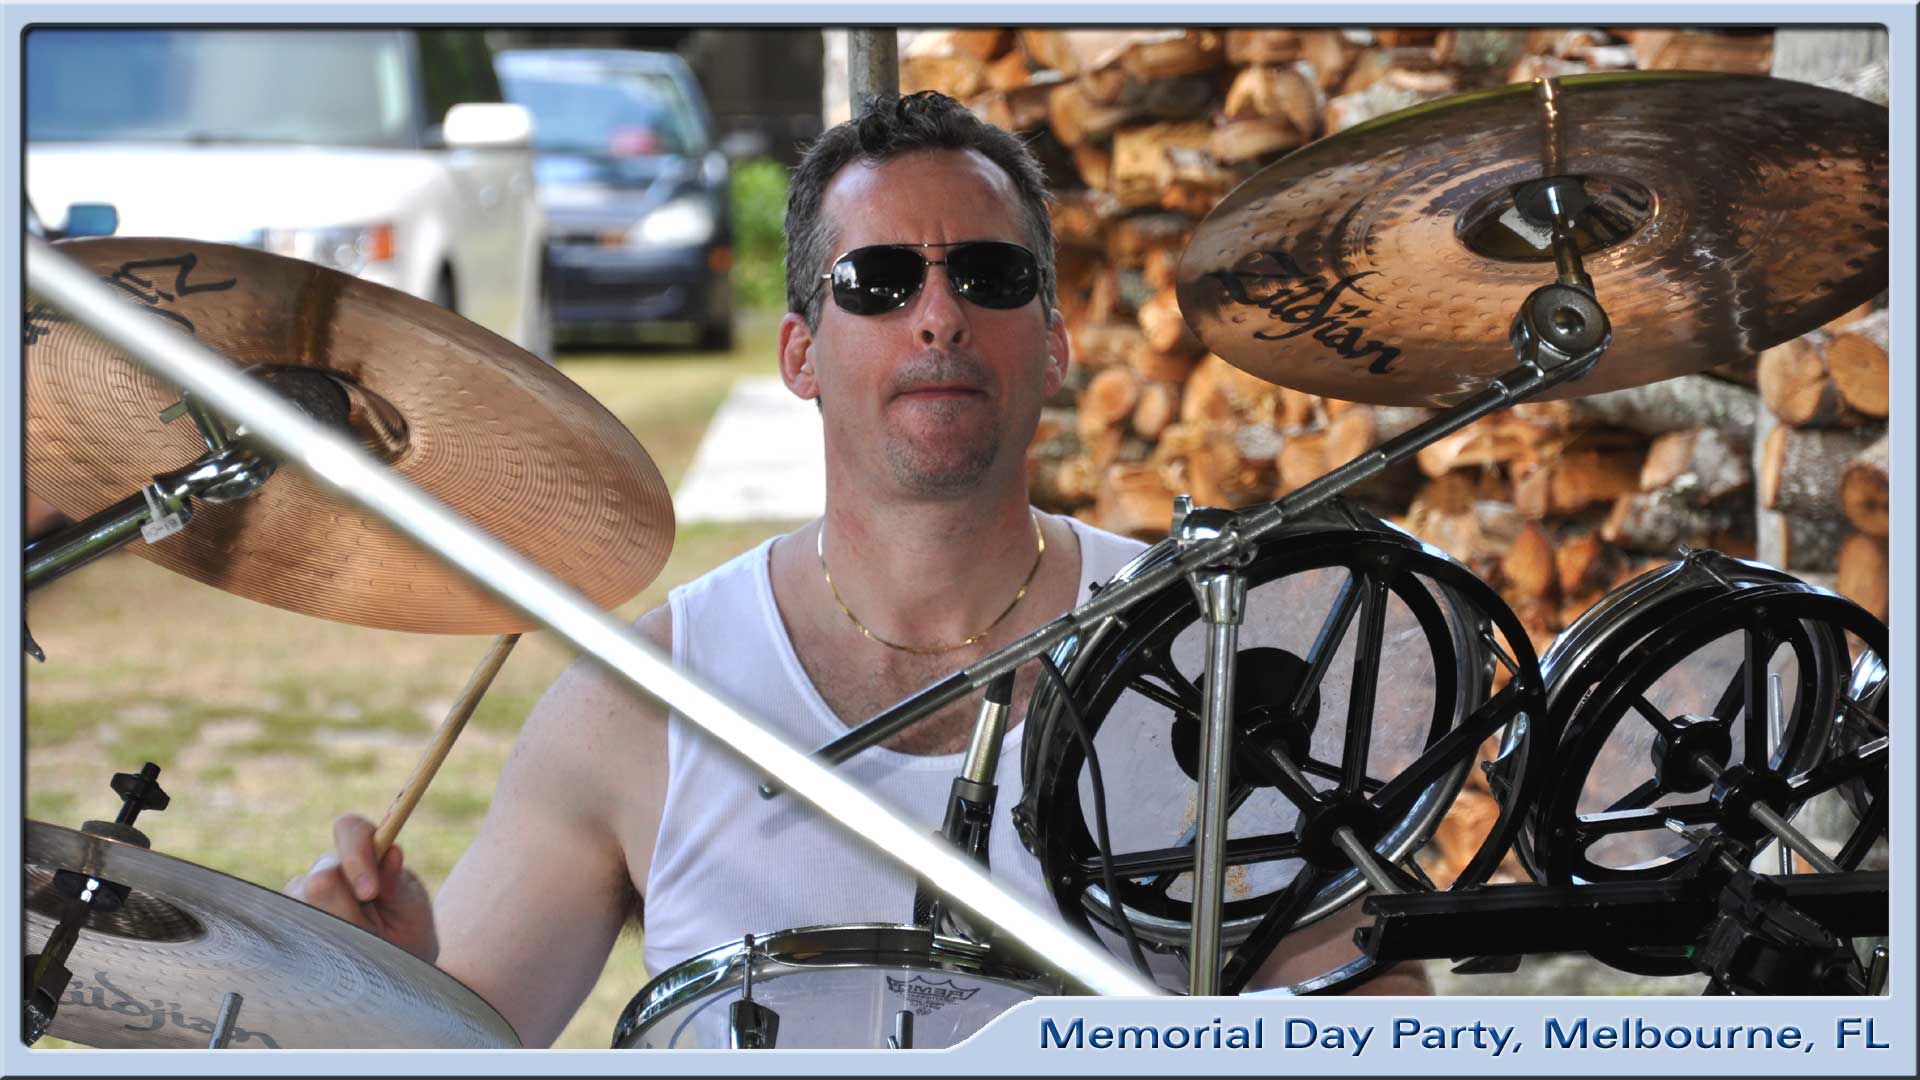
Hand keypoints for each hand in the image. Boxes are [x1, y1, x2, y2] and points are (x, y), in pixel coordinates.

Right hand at [284, 813, 438, 963]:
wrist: (390, 972)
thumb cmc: (406, 935)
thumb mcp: (412, 912)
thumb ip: (399, 886)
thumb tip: (392, 852)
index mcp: (365, 854)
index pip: (350, 829)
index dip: (357, 857)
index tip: (371, 893)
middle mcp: (328, 870)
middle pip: (320, 879)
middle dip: (347, 912)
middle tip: (370, 937)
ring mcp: (301, 897)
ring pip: (301, 909)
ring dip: (334, 935)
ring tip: (358, 950)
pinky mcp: (284, 925)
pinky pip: (287, 933)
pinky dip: (315, 949)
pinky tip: (332, 958)